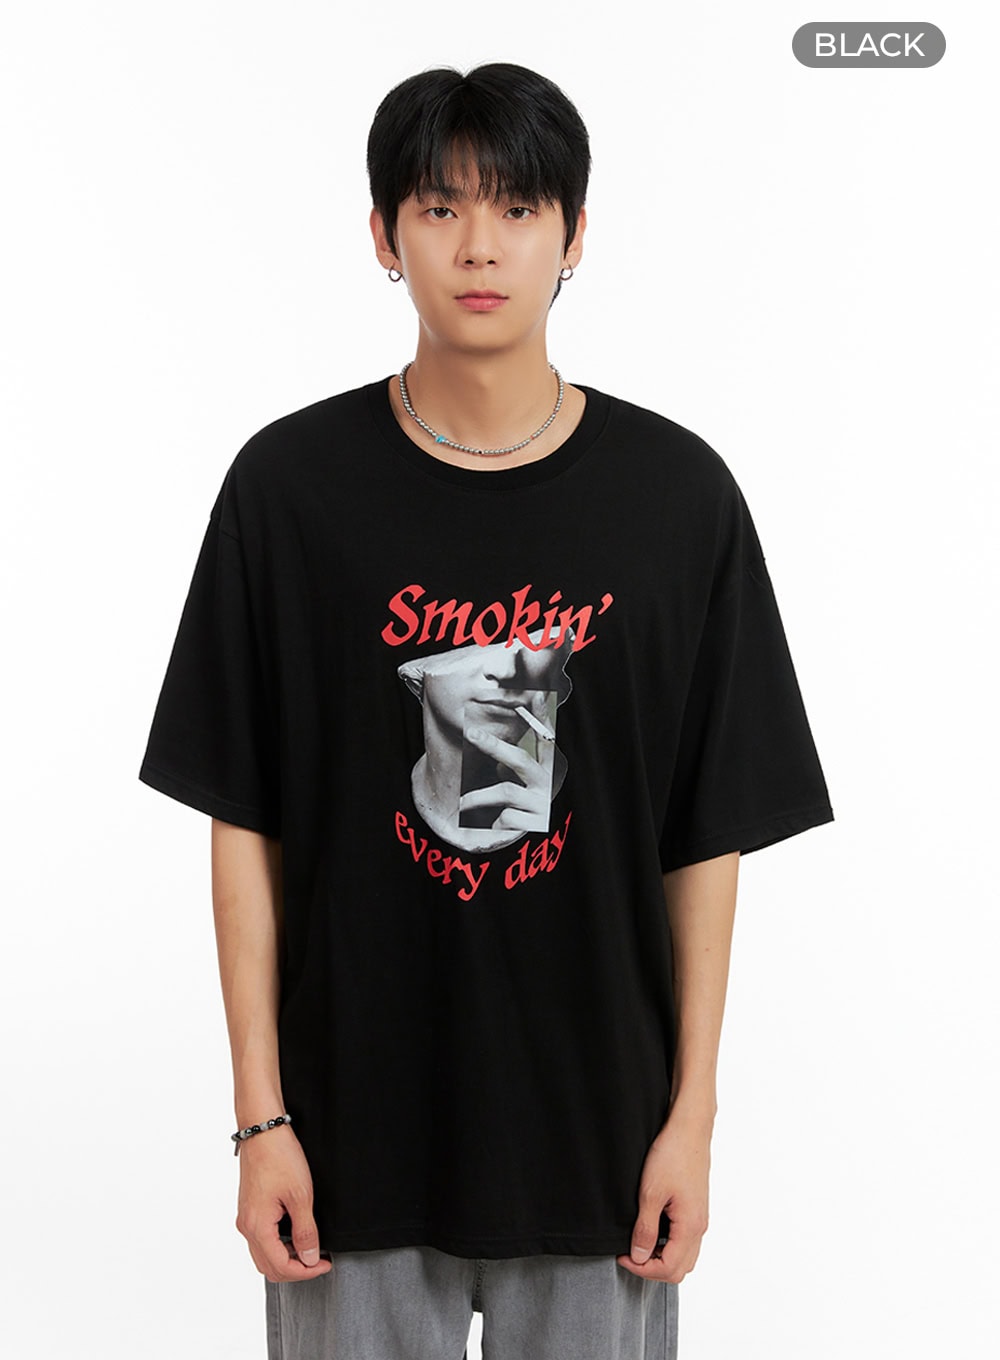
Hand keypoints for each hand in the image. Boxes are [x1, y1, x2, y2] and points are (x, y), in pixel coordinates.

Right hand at [235, 1124, 332, 1282]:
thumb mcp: (301, 1195)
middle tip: (318, 1260)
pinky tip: (295, 1234)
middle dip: (295, 1269)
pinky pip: (261, 1239)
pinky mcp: (249, 1209)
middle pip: (268, 1267)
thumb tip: (309, 1258)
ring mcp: (246, 1218)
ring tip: (310, 1247)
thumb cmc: (280, 1157)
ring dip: (286, 1258)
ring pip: (263, 1255)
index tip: (324, 1264)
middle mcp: (246, 1226)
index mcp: (257, 1227)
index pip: (280, 1267)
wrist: (263, 1130)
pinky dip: (278, 1245)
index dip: (305, 1272)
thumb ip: (305, 1231)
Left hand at [459, 724, 550, 829]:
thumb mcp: (516, 770)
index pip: (545, 736)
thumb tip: (500, 722)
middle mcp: (548, 780)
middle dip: (494, 745)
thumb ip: (509, 751)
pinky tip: (491, 822)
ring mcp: (542, 801)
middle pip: (521, 759)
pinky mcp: (535, 822)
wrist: (526, 827)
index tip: (537, 695)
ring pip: (506, 792)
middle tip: (471, 733)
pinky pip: (505, 816)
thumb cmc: (518, 790)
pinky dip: (491, 819)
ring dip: (479, 797)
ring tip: (463, 803)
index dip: (544, 717)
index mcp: (546, 763)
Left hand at [616, 1109, 711, 1284]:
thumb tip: (639, 1257)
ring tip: (639, 1242)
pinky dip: (669, 1244)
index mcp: (690, 1227)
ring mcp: (700, 1217)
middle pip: (680, 1269)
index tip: (622, 1255)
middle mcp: (700, 1227)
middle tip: (630, 1252)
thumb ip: (645, 1229)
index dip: (642, 1269)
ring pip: (685, 1255)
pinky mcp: (696, 1208)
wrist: (688, 1128)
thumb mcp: (650, 1194)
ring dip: (662, 1257)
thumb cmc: (671, 1155)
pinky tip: (652, 1228)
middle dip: (653, 1268)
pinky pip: (686, 1240)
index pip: (669, 1269)